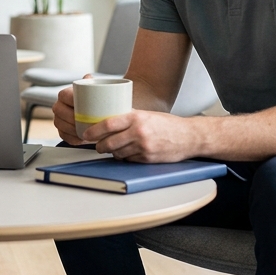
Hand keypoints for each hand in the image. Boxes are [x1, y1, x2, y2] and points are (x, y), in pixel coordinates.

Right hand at [50, 76, 93, 145]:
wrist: (96, 115)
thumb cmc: (94, 102)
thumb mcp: (94, 90)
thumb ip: (91, 83)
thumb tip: (88, 77)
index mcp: (65, 94)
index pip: (64, 95)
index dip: (72, 101)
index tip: (84, 105)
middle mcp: (59, 106)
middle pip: (60, 111)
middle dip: (72, 118)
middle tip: (86, 121)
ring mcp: (59, 119)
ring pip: (60, 125)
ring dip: (72, 129)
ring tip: (86, 131)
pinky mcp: (62, 132)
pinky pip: (64, 136)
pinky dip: (73, 139)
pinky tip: (82, 139)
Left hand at [81, 110, 201, 162]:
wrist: (189, 136)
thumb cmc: (168, 124)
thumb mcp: (147, 114)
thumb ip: (129, 116)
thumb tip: (108, 115)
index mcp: (136, 118)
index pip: (108, 124)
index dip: (93, 131)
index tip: (86, 134)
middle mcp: (139, 132)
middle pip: (109, 142)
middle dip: (100, 146)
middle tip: (98, 145)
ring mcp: (143, 147)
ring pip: (117, 153)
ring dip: (112, 152)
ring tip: (114, 148)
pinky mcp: (147, 158)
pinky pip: (128, 160)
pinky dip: (125, 157)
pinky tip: (128, 153)